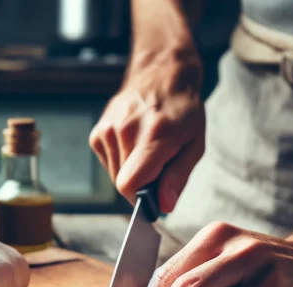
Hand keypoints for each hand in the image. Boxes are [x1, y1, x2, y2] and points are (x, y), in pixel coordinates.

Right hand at [89, 48, 204, 212]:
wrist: (162, 75)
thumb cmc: (183, 111)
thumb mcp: (194, 144)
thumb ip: (178, 176)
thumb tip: (164, 205)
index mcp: (153, 136)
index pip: (129, 184)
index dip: (141, 200)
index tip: (154, 198)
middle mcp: (126, 131)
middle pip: (123, 184)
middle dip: (142, 185)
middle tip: (159, 165)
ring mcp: (108, 129)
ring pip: (115, 176)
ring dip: (132, 173)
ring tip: (147, 151)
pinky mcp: (98, 132)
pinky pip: (108, 163)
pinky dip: (121, 162)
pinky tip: (134, 145)